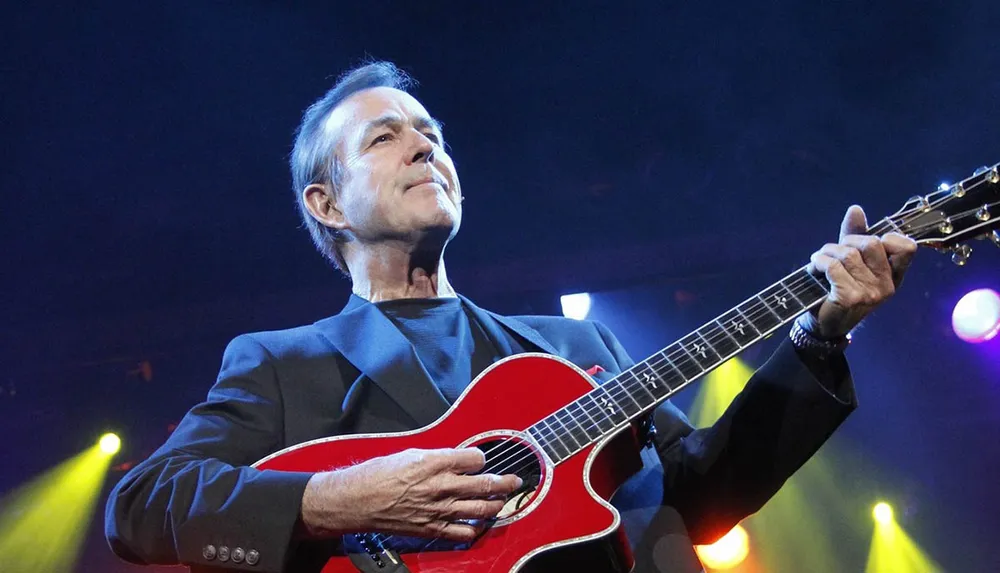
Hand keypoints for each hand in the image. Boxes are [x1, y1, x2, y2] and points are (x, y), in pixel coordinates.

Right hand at [300, 448, 521, 541]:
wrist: (357, 501)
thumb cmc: (378, 474)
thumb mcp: (409, 454)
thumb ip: (436, 457)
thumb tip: (455, 459)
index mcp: (434, 462)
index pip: (475, 459)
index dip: (481, 458)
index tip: (481, 459)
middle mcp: (441, 486)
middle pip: (485, 483)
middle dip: (505, 482)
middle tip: (514, 480)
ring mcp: (439, 509)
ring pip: (480, 508)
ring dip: (496, 504)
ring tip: (503, 501)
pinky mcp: (432, 528)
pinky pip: (463, 532)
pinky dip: (475, 528)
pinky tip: (479, 523)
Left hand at [804, 205, 916, 338]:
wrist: (823, 324)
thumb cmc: (838, 289)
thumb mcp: (851, 261)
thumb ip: (855, 235)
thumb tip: (856, 209)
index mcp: (894, 276)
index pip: (907, 248)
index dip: (886, 237)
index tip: (863, 243)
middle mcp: (887, 286)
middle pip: (872, 243)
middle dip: (847, 241)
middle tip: (832, 252)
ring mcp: (870, 294)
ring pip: (848, 254)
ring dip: (826, 252)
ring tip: (818, 262)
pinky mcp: (851, 298)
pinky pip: (833, 266)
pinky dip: (819, 262)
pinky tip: (814, 269)